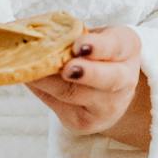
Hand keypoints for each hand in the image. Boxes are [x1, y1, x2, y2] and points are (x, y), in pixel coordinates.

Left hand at [27, 27, 150, 148]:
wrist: (109, 92)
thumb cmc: (96, 55)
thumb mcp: (94, 37)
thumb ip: (73, 34)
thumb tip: (38, 36)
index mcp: (127, 48)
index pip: (116, 45)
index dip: (98, 46)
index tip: (79, 45)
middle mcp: (124, 79)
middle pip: (108, 79)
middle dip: (87, 73)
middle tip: (67, 69)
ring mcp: (106, 106)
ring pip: (74, 94)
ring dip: (48, 81)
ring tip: (30, 68)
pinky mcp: (85, 123)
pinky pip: (58, 105)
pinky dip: (41, 90)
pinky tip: (30, 79)